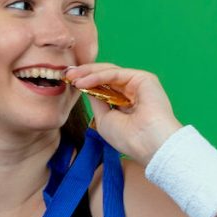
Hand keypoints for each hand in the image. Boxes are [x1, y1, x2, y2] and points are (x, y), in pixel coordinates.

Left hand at [65, 63, 183, 164]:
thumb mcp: (104, 119)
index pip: (104, 87)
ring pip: (109, 73)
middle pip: (105, 77)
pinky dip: (97, 77)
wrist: (148, 144)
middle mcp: (132, 91)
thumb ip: (97, 101)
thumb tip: (85, 86)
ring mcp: (138, 84)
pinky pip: (115, 74)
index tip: (69, 83)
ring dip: (88, 73)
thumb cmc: (128, 138)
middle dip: (84, 74)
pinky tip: (83, 82)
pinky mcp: (143, 78)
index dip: (86, 83)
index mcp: (125, 103)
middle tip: (67, 74)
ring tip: (72, 78)